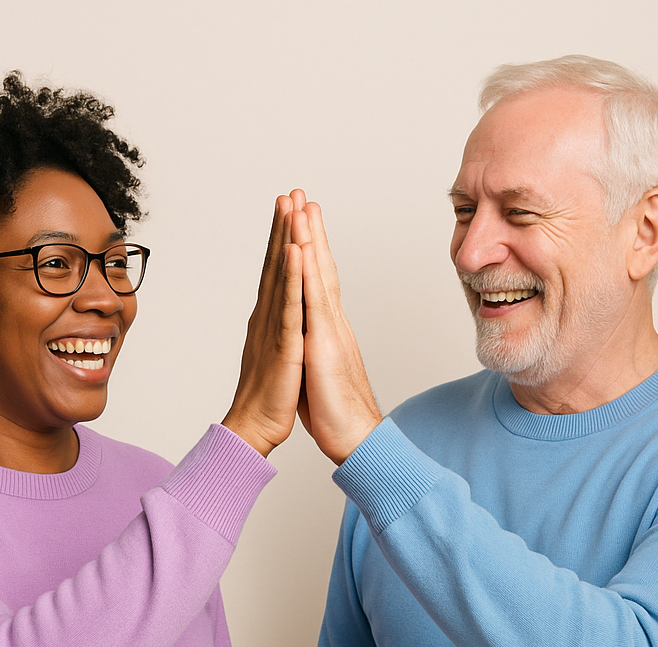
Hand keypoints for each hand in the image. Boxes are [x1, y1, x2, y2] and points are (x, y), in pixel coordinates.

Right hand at [222, 192, 307, 456]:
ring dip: (286, 239)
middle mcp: (268, 317)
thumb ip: (276, 332)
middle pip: (276, 264)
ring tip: (290, 206)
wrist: (256, 427)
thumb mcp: (276, 355)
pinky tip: (294, 251)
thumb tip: (278, 318)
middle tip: (288, 193)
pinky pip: (289, 305)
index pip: (277, 272)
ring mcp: (275, 328)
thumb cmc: (268, 398)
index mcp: (271, 320)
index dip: (282, 240)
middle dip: (283, 226)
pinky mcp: (284, 343)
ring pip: (281, 276)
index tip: (287, 211)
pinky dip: (292, 277)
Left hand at [292, 201, 381, 463]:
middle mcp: (331, 323)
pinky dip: (306, 272)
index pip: (317, 282)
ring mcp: (329, 331)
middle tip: (301, 195)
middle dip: (309, 230)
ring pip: (318, 275)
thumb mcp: (318, 372)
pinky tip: (300, 247)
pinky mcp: (323, 344)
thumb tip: (303, 340)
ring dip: (308, 238)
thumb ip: (312, 350)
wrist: (356, 439)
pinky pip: (312, 301)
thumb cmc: (336, 413)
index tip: (300, 222)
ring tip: (300, 204)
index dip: (309, 250)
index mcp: (327, 330)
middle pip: (320, 268)